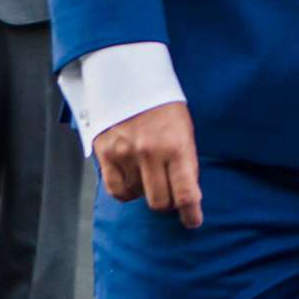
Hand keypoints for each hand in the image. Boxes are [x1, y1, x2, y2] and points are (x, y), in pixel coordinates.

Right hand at [93, 101, 202, 228]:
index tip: (193, 221)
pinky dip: (126, 191)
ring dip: (146, 191)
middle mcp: (151, 152)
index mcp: (176, 145)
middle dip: (169, 203)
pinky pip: (116, 191)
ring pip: (138, 197)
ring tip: (149, 172)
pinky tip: (132, 178)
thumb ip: (186, 162)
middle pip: (160, 202)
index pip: (186, 193)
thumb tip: (189, 196)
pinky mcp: (105, 153)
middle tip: (171, 194)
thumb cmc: (163, 105)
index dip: (191, 214)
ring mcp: (125, 154)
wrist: (130, 77)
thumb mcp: (184, 129)